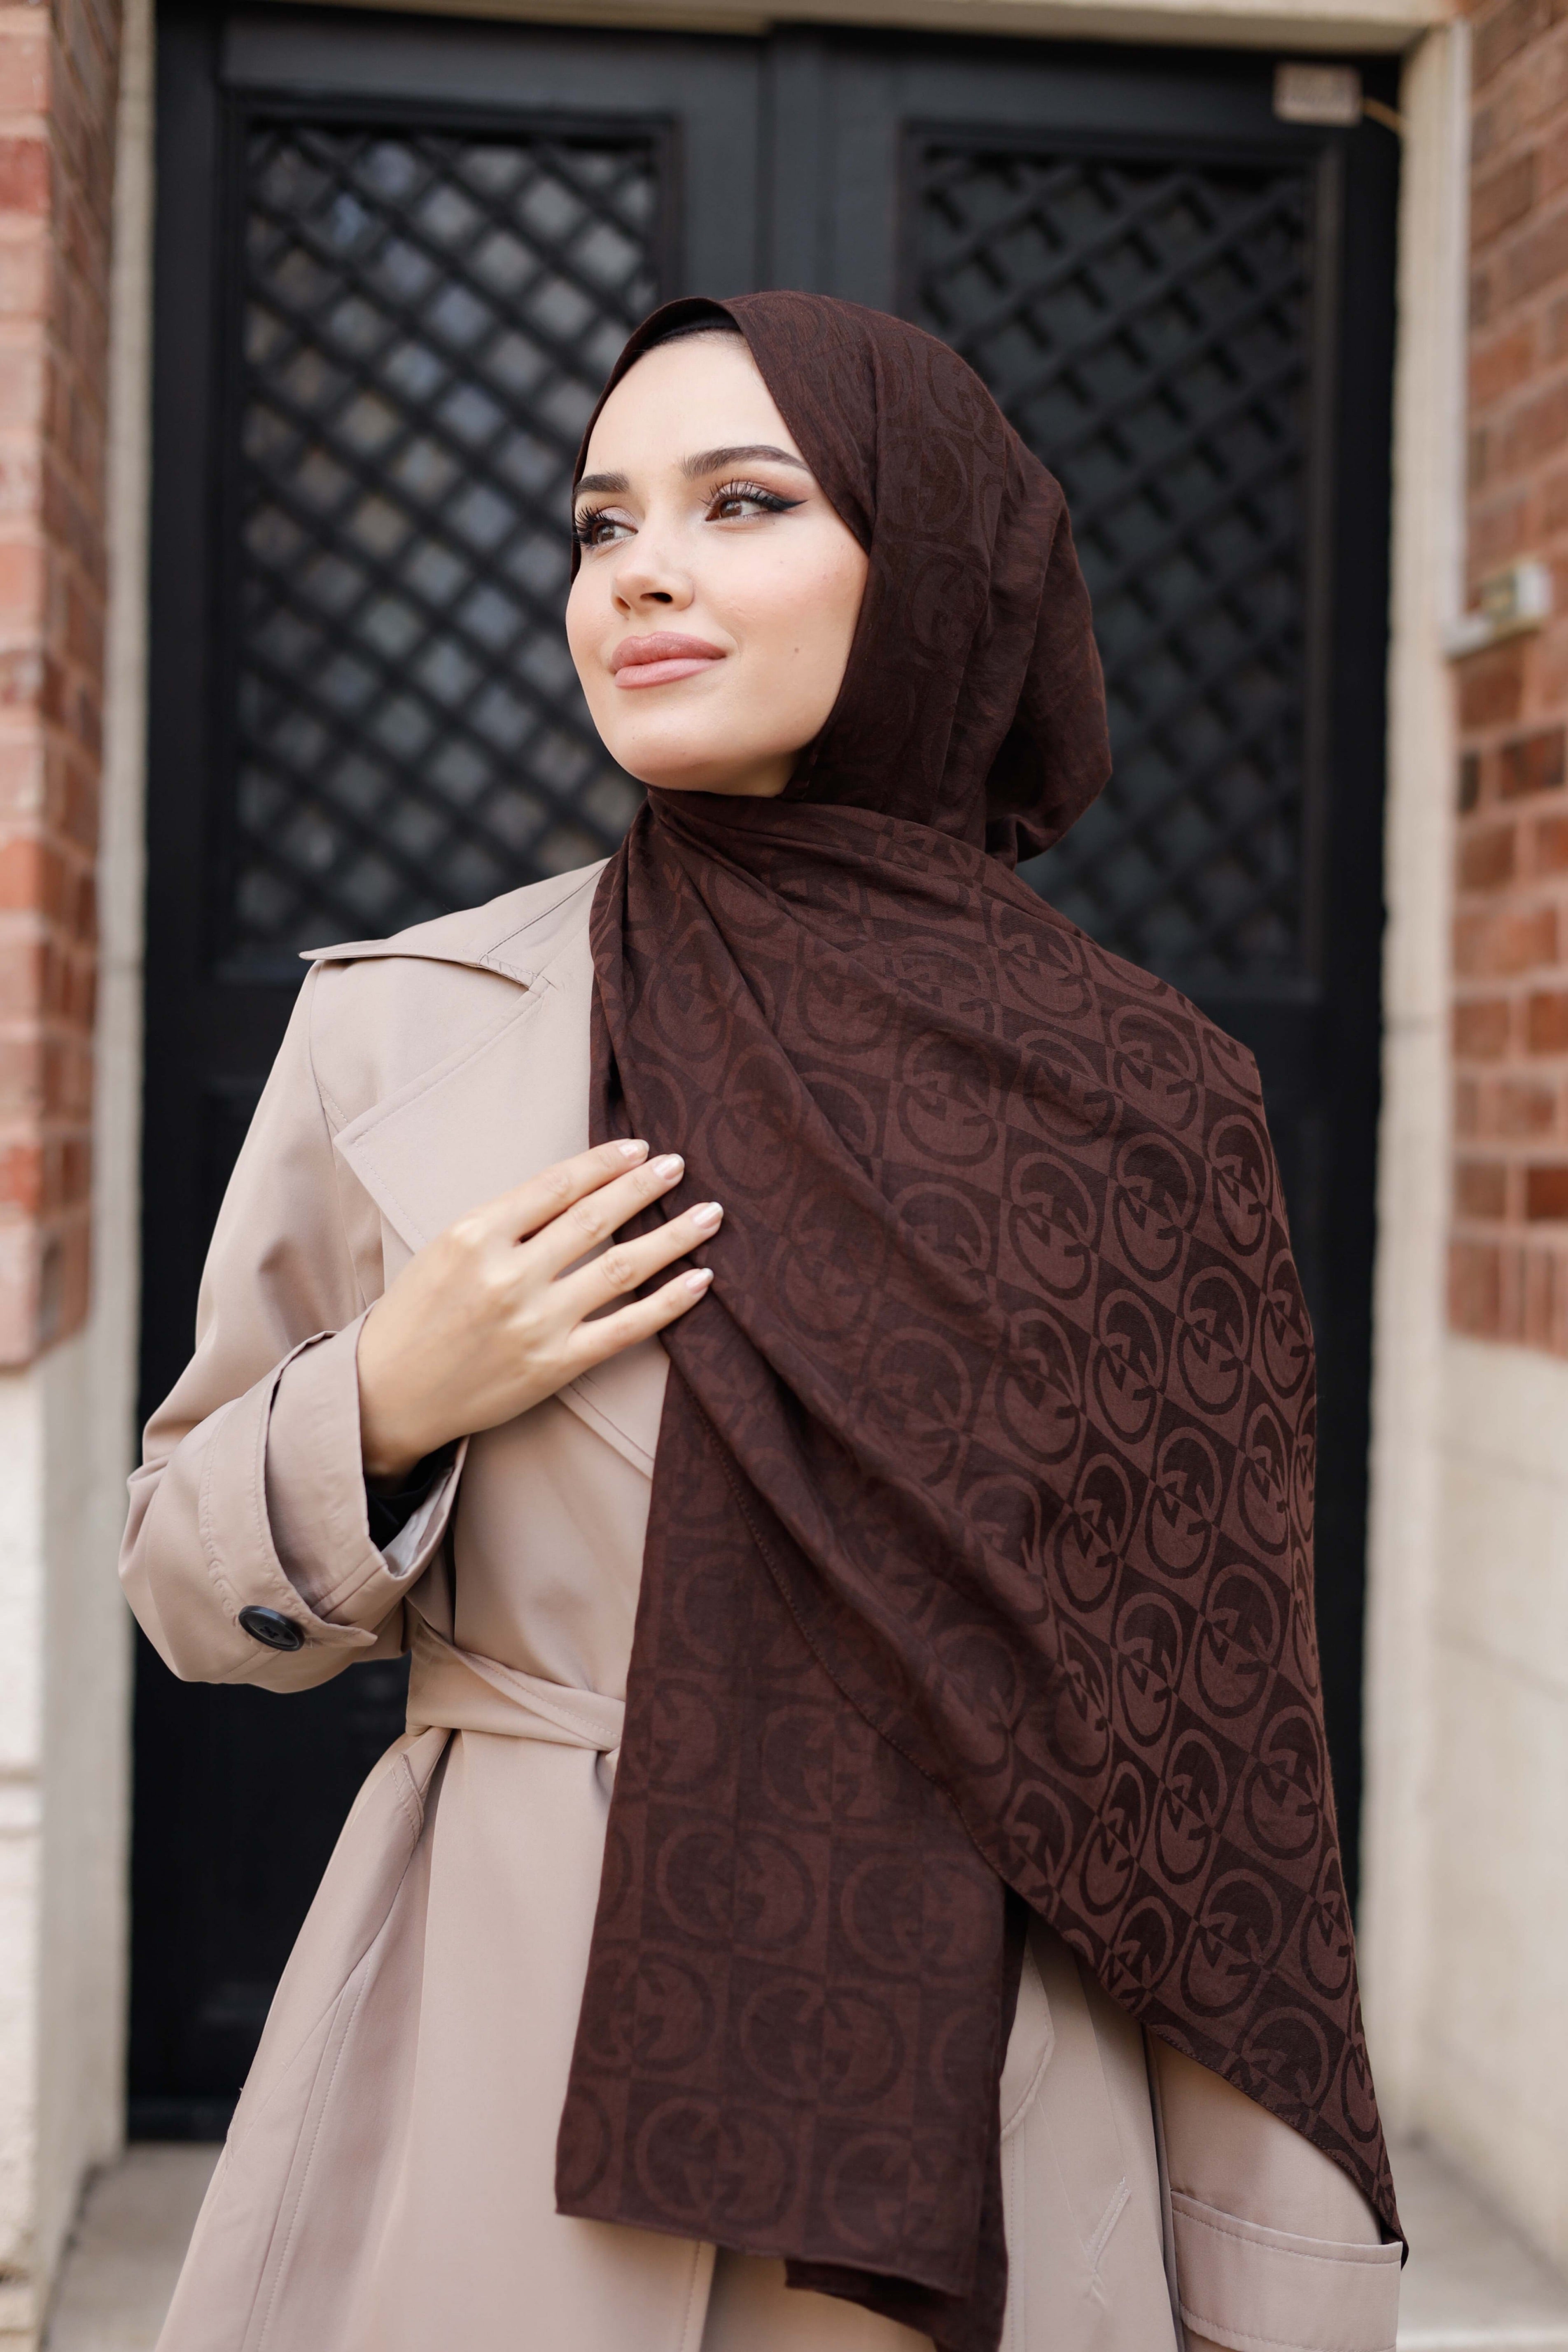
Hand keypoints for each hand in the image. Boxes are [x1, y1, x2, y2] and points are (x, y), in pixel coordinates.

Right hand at [355, 1139, 717, 1481]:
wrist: (386, 1395)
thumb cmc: (416, 1314)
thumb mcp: (445, 1249)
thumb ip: (504, 1221)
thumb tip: (576, 1188)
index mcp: (475, 1235)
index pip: (558, 1184)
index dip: (605, 1162)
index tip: (639, 1148)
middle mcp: (508, 1275)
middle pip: (597, 1217)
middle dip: (646, 1186)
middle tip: (680, 1165)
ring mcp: (535, 1323)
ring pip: (622, 1268)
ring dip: (673, 1237)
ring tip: (710, 1214)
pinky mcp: (554, 1366)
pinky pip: (625, 1330)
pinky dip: (668, 1304)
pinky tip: (700, 1280)